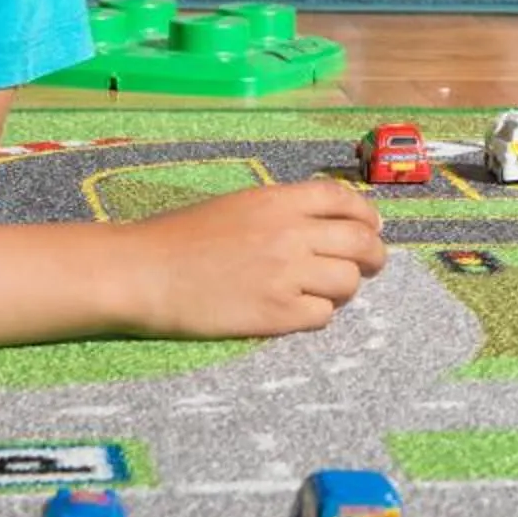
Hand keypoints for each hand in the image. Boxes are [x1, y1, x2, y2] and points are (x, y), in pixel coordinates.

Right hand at [111, 179, 387, 337]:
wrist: (144, 272)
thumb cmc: (178, 236)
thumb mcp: (235, 206)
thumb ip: (280, 212)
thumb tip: (320, 225)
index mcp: (278, 201)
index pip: (345, 200)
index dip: (366, 214)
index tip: (372, 226)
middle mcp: (291, 234)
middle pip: (360, 243)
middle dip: (374, 255)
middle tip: (371, 264)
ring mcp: (287, 275)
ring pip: (348, 282)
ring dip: (344, 288)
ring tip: (327, 291)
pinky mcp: (276, 315)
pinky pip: (323, 316)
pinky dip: (318, 314)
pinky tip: (299, 311)